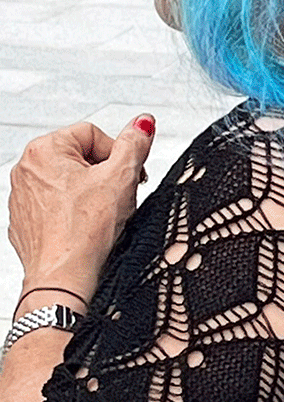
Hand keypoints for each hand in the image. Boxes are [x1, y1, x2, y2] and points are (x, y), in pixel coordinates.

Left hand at [8, 115, 155, 305]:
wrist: (62, 278)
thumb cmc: (83, 233)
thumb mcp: (121, 178)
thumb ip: (134, 144)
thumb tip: (142, 124)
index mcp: (44, 149)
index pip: (94, 134)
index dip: (118, 155)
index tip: (128, 177)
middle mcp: (27, 169)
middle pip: (80, 158)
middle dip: (104, 176)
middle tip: (117, 197)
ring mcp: (23, 197)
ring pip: (69, 184)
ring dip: (90, 195)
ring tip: (101, 216)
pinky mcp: (26, 221)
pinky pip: (57, 208)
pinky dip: (74, 215)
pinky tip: (86, 229)